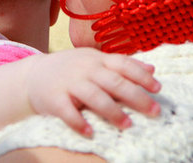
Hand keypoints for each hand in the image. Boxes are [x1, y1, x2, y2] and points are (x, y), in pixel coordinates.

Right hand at [25, 48, 160, 135]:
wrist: (34, 75)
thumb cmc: (71, 69)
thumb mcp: (95, 61)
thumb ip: (122, 64)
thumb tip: (152, 70)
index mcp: (97, 60)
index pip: (123, 65)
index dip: (141, 76)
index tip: (158, 89)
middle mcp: (85, 70)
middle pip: (113, 82)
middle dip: (135, 97)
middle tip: (154, 111)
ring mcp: (69, 83)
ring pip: (94, 96)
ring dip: (112, 111)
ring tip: (127, 124)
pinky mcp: (53, 98)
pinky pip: (67, 112)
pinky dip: (78, 122)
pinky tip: (90, 132)